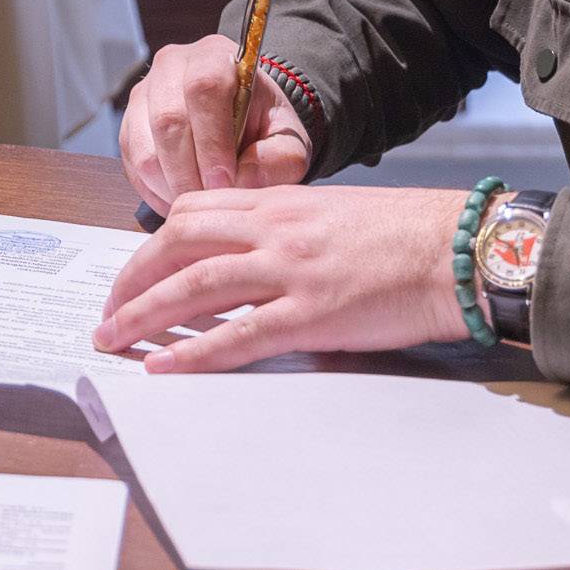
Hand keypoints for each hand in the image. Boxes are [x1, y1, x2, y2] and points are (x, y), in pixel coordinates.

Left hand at [93, 185, 469, 371]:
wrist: (463, 249)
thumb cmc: (410, 234)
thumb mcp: (336, 214)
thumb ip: (290, 228)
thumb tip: (256, 258)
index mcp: (281, 201)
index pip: (195, 211)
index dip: (154, 242)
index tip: (134, 269)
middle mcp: (275, 229)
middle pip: (178, 243)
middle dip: (132, 278)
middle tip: (107, 310)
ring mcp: (291, 270)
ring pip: (194, 286)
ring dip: (144, 314)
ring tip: (112, 339)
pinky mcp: (313, 314)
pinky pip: (238, 335)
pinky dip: (193, 353)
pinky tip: (163, 367)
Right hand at [119, 34, 312, 214]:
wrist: (242, 120)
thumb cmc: (263, 126)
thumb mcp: (288, 140)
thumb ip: (279, 158)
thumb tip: (243, 178)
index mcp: (215, 56)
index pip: (204, 88)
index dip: (213, 140)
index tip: (226, 181)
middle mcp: (171, 66)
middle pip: (167, 120)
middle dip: (190, 172)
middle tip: (211, 201)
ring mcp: (143, 94)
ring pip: (144, 147)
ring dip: (171, 185)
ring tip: (198, 202)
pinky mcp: (128, 124)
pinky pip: (131, 163)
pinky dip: (154, 190)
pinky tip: (180, 198)